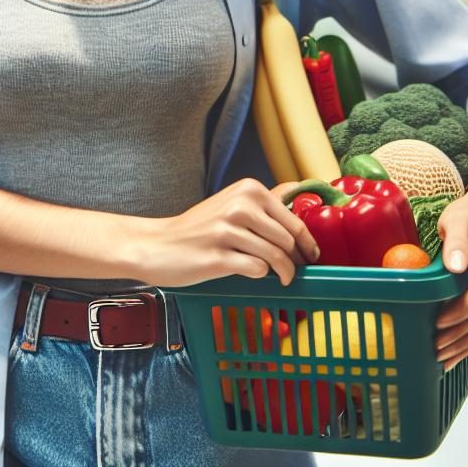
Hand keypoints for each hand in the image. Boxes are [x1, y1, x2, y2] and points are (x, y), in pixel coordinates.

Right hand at [138, 178, 320, 288]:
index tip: (309, 255)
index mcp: (247, 189)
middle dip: (296, 259)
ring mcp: (227, 231)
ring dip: (282, 272)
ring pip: (276, 257)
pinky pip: (257, 270)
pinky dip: (260, 275)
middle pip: (288, 240)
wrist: (158, 245)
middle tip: (292, 270)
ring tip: (279, 277)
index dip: (307, 242)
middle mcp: (239, 205)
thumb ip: (263, 201)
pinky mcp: (218, 257)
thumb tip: (298, 189)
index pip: (294, 220)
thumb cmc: (198, 228)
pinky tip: (250, 272)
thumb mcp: (230, 203)